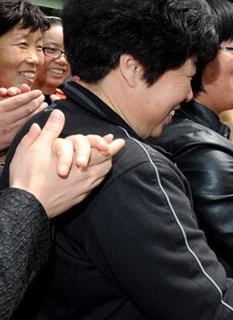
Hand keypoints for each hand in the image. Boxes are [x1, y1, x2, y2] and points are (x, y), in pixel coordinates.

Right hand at [0, 85, 46, 149]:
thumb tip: (10, 92)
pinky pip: (25, 129)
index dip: (30, 95)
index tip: (37, 92)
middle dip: (37, 102)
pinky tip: (39, 119)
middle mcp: (4, 119)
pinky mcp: (10, 139)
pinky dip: (34, 123)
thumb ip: (2, 99)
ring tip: (44, 106)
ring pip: (28, 119)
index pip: (18, 100)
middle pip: (26, 108)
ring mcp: (8, 130)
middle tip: (42, 98)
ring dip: (38, 111)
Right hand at [9, 109, 124, 217]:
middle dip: (111, 150)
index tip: (111, 137)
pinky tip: (99, 171)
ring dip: (107, 162)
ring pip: (102, 172)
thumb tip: (59, 114)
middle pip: (103, 160)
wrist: (27, 205)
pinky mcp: (81, 197)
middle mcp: (82, 172)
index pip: (93, 146)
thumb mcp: (34, 148)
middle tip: (119, 144)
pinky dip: (100, 174)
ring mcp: (83, 186)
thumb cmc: (28, 175)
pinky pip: (96, 183)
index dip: (102, 141)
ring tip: (109, 156)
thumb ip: (50, 131)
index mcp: (71, 157)